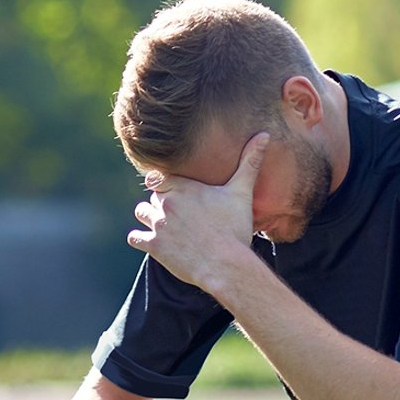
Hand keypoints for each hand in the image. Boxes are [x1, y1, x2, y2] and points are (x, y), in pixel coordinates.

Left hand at [126, 132, 268, 291]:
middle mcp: (166, 202)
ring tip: (165, 224)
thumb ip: (249, 162)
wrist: (226, 265)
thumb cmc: (235, 228)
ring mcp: (157, 224)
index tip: (175, 190)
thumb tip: (264, 134)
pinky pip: (134, 238)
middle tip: (178, 211)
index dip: (167, 183)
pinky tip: (153, 241)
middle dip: (163, 201)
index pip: (161, 176)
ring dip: (150, 216)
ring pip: (141, 212)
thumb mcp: (242, 192)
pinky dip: (141, 239)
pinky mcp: (153, 246)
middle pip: (154, 194)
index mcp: (183, 186)